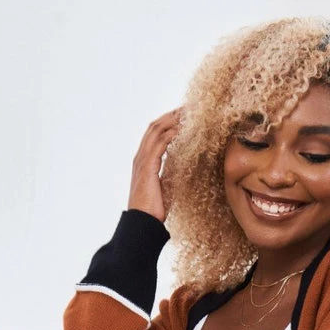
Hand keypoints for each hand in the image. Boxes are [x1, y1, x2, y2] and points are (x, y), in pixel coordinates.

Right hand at [127, 108, 182, 223]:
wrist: (142, 222)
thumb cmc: (153, 209)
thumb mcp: (164, 186)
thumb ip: (170, 173)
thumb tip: (184, 166)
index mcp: (143, 160)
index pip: (154, 133)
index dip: (168, 121)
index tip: (184, 115)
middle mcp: (140, 157)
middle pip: (155, 126)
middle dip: (171, 115)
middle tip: (188, 108)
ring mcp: (142, 161)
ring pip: (156, 131)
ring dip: (173, 120)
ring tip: (188, 113)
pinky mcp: (148, 167)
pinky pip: (159, 144)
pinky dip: (171, 134)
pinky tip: (183, 129)